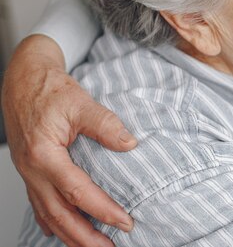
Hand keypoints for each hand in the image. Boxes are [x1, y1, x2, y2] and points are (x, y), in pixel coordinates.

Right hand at [1, 35, 136, 246]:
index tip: (125, 222)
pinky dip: (53, 223)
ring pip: (48, 215)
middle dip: (85, 238)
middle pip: (59, 215)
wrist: (23, 82)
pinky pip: (40, 205)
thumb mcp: (80, 102)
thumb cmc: (50, 91)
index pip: (77, 192)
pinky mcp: (31, 172)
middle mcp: (33, 171)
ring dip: (70, 235)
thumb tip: (129, 144)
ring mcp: (28, 174)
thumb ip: (105, 124)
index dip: (102, 210)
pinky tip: (63, 232)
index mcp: (44, 155)